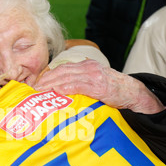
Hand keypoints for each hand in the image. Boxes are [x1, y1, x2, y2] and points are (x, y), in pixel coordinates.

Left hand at [35, 60, 165, 113]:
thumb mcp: (95, 86)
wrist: (136, 94)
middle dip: (43, 81)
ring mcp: (92, 75)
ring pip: (65, 77)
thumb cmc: (115, 93)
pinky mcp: (98, 85)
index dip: (46, 77)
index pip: (60, 69)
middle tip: (29, 90)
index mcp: (85, 67)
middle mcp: (87, 67)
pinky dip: (64, 88)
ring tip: (36, 93)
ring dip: (49, 84)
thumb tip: (61, 99)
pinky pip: (77, 85)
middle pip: (59, 72)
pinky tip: (54, 92)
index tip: (33, 85)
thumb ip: (80, 88)